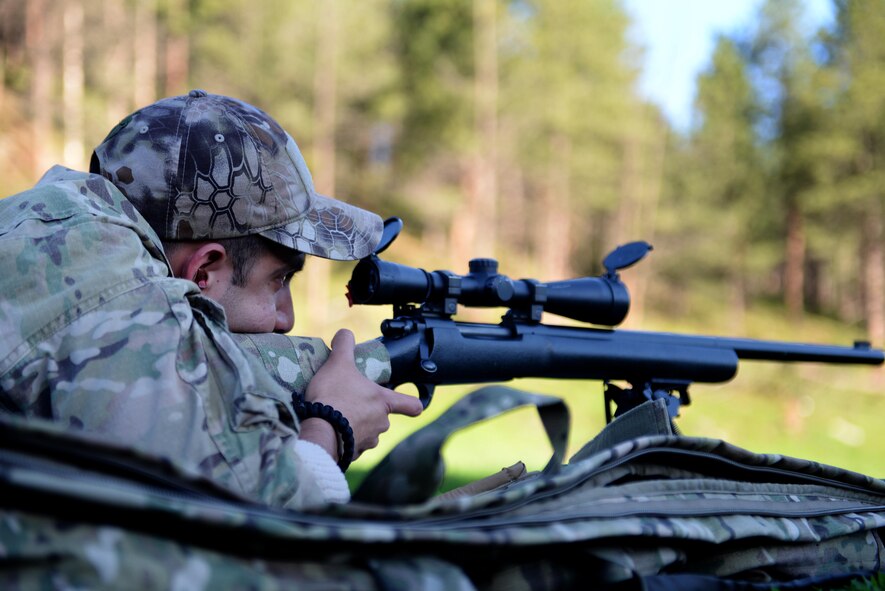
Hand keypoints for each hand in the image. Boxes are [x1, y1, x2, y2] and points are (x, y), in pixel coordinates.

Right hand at [303, 329, 422, 461]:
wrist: (319, 432)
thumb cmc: (334, 396)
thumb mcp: (338, 364)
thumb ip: (345, 345)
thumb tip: (345, 333)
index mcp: (383, 402)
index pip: (412, 405)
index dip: (412, 403)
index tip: (410, 402)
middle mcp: (381, 424)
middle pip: (382, 417)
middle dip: (367, 410)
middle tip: (348, 400)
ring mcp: (368, 441)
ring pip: (365, 432)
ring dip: (354, 426)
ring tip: (335, 416)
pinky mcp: (352, 455)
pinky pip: (350, 446)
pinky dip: (342, 439)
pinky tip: (329, 430)